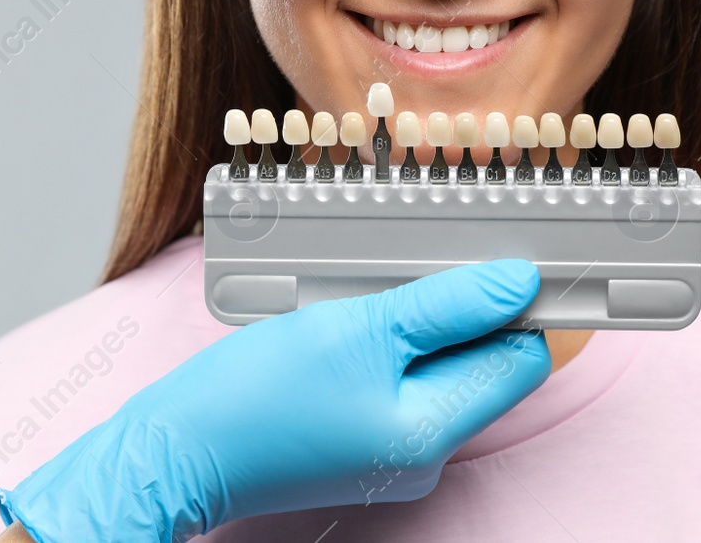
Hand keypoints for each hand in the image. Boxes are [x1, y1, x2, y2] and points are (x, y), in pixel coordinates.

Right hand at [0, 258, 550, 541]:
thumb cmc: (256, 396)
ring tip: (371, 292)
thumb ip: (447, 306)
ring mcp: (391, 448)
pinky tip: (347, 319)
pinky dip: (384, 342)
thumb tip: (520, 284)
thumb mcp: (360, 329)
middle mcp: (424, 449)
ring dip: (417, 319)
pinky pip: (396, 378)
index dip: (518, 301)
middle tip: (420, 262)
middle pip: (481, 359)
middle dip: (460, 306)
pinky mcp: (359, 438)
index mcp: (436, 429)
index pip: (523, 357)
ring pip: (436, 364)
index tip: (505, 251)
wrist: (176, 449)